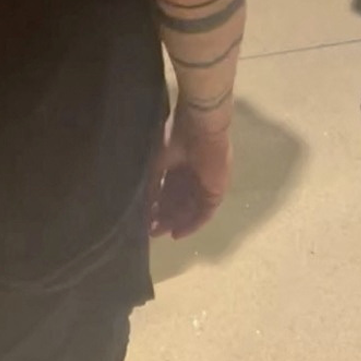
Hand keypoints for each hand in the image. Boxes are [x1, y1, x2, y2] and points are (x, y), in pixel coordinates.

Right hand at [150, 105, 232, 241]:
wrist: (200, 126)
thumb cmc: (177, 137)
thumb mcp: (157, 161)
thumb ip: (152, 183)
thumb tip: (144, 203)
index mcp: (181, 163)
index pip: (169, 189)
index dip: (157, 204)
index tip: (144, 218)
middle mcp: (194, 175)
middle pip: (179, 201)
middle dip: (165, 216)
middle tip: (151, 230)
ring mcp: (206, 183)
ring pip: (190, 209)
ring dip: (176, 222)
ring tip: (160, 233)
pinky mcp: (216, 190)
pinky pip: (204, 213)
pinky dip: (192, 225)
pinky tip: (177, 233)